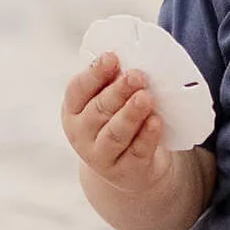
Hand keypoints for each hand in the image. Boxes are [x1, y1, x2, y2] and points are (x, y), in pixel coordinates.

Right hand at [63, 52, 171, 194]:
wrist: (131, 168)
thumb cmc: (118, 123)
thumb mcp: (109, 103)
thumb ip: (113, 83)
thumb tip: (131, 60)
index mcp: (74, 111)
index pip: (77, 90)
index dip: (94, 74)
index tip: (112, 57)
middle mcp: (82, 134)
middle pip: (98, 110)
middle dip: (117, 91)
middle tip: (137, 75)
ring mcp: (101, 156)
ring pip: (115, 133)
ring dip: (131, 114)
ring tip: (145, 97)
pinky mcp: (124, 171)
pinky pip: (136, 152)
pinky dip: (146, 136)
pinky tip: (156, 121)